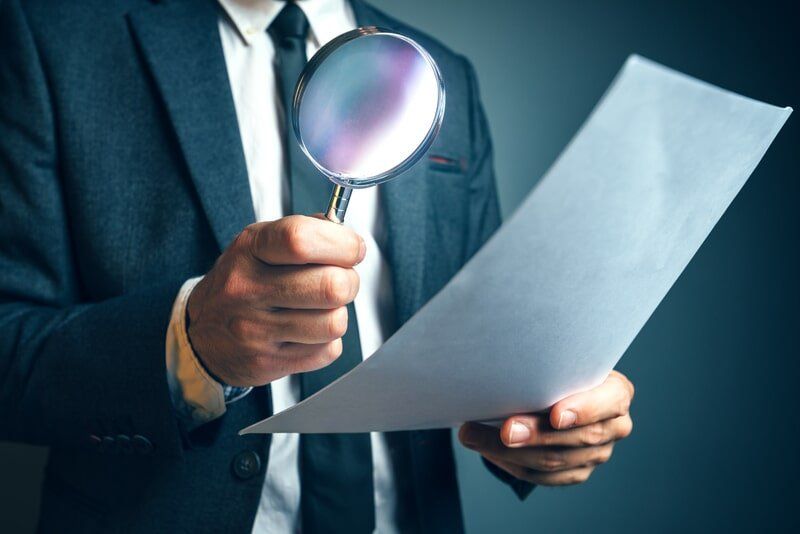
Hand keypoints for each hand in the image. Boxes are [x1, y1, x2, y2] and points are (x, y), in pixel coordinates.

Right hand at [186, 215, 365, 386]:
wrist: (202, 333)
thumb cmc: (241, 283)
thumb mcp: (260, 243)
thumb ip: (306, 232)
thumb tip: (349, 239)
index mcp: (249, 250)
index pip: (300, 239)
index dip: (341, 243)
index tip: (353, 248)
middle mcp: (248, 289)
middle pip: (331, 286)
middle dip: (349, 281)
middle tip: (340, 280)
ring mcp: (255, 330)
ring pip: (334, 323)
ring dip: (337, 314)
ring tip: (319, 308)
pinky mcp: (267, 363)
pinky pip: (327, 352)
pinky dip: (326, 342)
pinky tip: (305, 332)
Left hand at [458, 370, 633, 485]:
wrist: (562, 387)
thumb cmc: (559, 368)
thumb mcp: (562, 360)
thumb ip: (548, 366)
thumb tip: (505, 368)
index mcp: (617, 393)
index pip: (609, 402)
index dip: (583, 410)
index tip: (555, 415)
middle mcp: (615, 426)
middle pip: (578, 438)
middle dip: (537, 435)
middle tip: (505, 429)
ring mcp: (598, 454)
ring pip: (555, 462)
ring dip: (510, 452)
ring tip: (475, 436)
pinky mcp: (577, 472)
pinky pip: (543, 477)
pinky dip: (510, 463)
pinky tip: (486, 450)